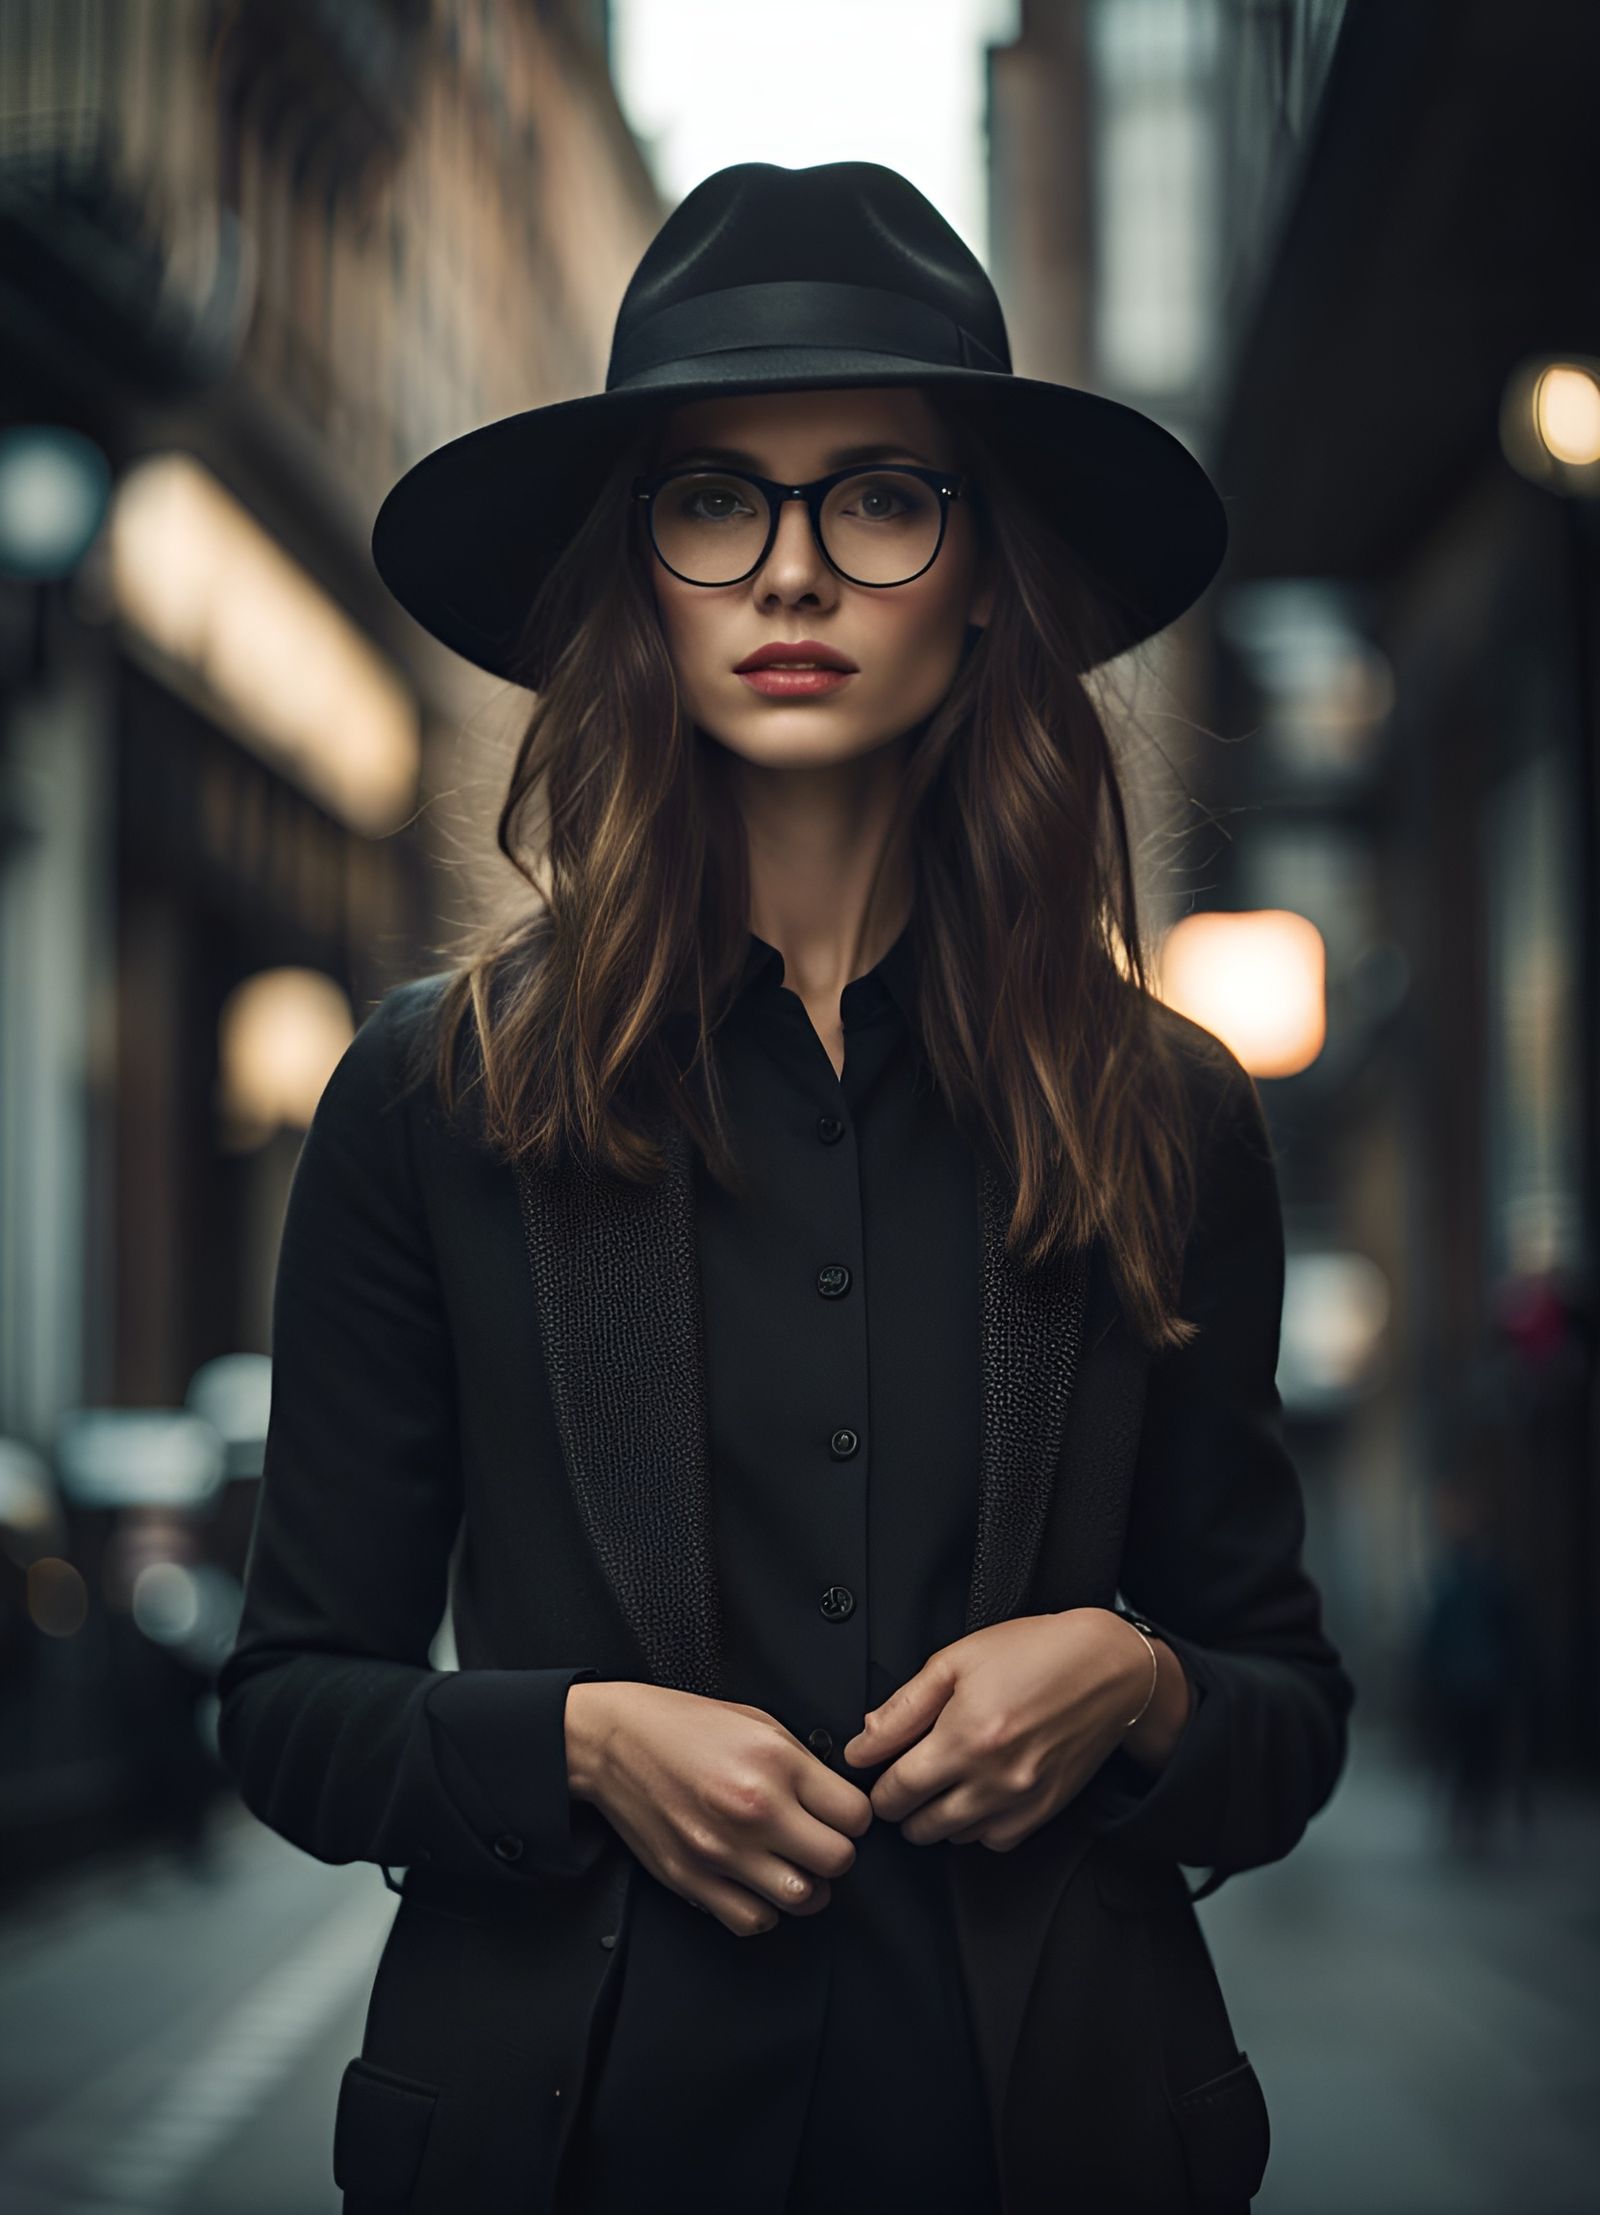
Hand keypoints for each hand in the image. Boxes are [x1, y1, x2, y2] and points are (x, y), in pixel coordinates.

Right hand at [566, 1680, 872, 1937]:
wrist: (615, 1742)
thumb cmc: (683, 1725)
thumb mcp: (758, 1721)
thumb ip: (803, 1764)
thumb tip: (837, 1799)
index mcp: (775, 1763)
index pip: (856, 1816)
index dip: (854, 1816)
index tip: (840, 1814)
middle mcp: (754, 1810)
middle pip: (838, 1861)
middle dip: (836, 1852)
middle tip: (819, 1840)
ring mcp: (723, 1850)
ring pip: (803, 1899)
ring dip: (806, 1886)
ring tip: (793, 1865)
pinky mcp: (694, 1880)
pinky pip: (754, 1920)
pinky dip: (765, 1910)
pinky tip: (758, 1884)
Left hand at [839, 1608, 1159, 1852]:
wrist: (1109, 1667)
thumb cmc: (1035, 1652)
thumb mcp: (957, 1659)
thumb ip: (904, 1706)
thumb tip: (864, 1744)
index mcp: (965, 1736)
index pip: (896, 1792)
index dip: (877, 1785)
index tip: (876, 1770)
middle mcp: (993, 1778)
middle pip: (919, 1826)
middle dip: (903, 1804)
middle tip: (908, 1772)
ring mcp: (1021, 1800)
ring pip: (954, 1838)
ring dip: (938, 1816)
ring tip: (943, 1778)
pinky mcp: (1045, 1811)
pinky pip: (993, 1841)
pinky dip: (977, 1826)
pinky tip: (977, 1791)